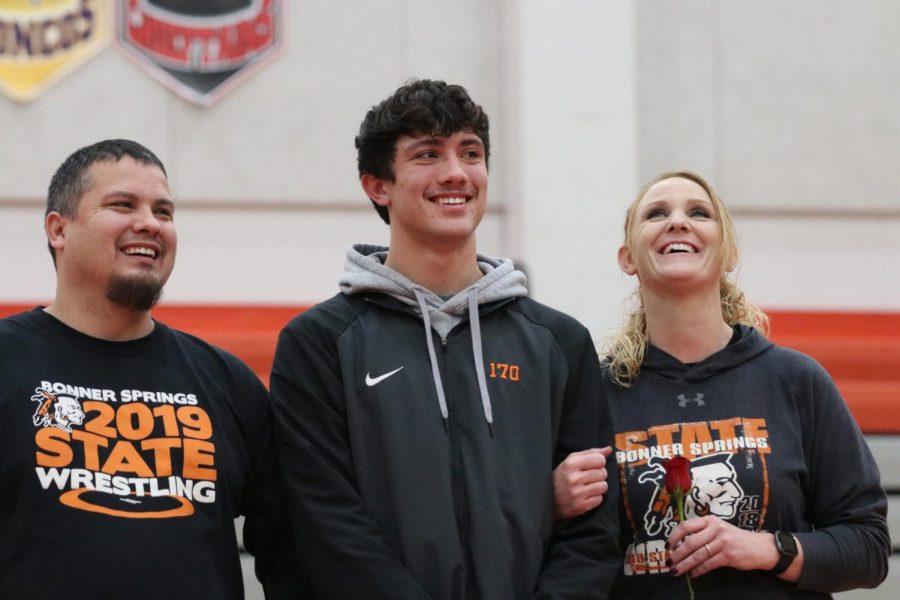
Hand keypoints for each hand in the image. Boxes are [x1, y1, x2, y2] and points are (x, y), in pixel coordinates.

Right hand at [553, 447, 610, 519]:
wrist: (547, 500)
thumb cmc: (562, 477)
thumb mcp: (571, 461)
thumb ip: (590, 453)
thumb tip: (609, 449)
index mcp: (570, 464)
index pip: (600, 459)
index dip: (599, 462)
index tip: (593, 465)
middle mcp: (573, 479)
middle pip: (603, 473)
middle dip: (599, 474)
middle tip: (590, 477)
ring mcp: (577, 494)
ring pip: (604, 486)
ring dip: (599, 486)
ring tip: (589, 486)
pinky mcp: (580, 507)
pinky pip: (599, 499)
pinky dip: (595, 497)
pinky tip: (586, 495)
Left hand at [666, 516, 783, 577]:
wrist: (760, 547)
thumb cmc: (735, 538)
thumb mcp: (719, 529)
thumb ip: (702, 532)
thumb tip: (680, 544)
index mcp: (710, 520)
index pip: (686, 526)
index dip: (674, 536)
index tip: (667, 545)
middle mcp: (716, 528)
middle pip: (690, 542)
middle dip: (677, 554)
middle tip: (669, 562)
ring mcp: (723, 542)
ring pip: (698, 555)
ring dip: (685, 564)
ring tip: (676, 570)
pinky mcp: (728, 555)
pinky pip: (708, 564)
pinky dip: (698, 570)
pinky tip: (693, 574)